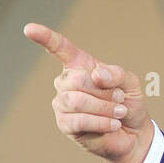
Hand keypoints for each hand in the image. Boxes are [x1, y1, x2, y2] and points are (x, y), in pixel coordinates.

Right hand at [23, 22, 152, 162]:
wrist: (133, 134)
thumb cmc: (128, 103)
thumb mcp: (130, 83)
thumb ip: (116, 74)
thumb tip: (96, 74)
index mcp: (79, 66)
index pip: (60, 48)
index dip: (45, 38)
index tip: (29, 29)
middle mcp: (66, 82)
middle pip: (77, 79)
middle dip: (104, 91)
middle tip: (120, 99)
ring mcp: (62, 103)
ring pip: (77, 101)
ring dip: (104, 108)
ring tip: (119, 112)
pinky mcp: (65, 124)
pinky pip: (80, 120)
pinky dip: (102, 122)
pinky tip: (114, 124)